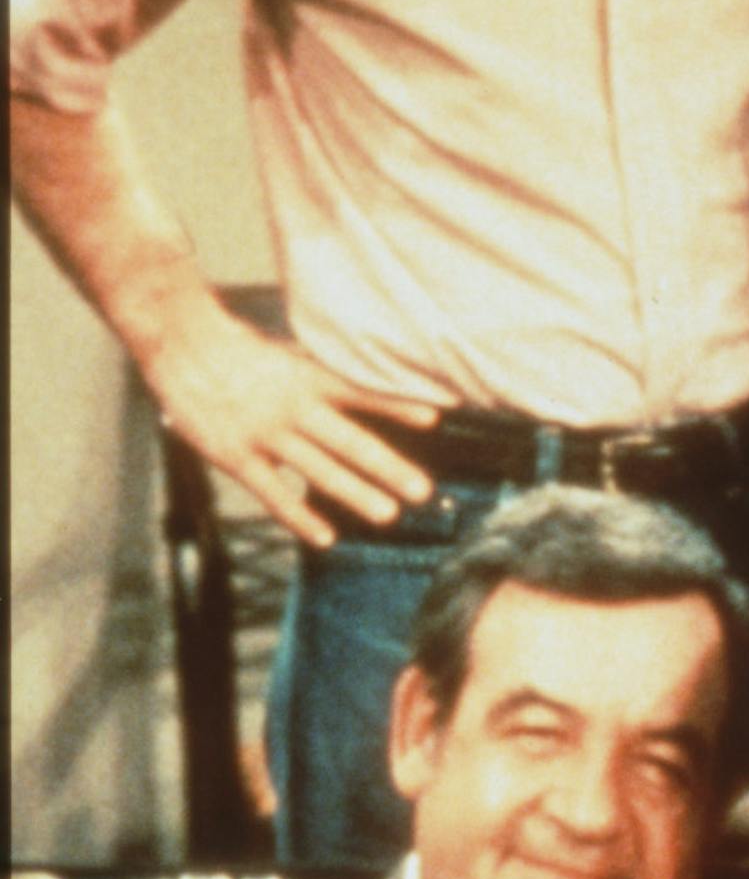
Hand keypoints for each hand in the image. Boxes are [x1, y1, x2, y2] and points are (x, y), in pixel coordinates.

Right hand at [142, 295, 437, 546]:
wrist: (179, 341)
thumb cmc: (238, 349)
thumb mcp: (287, 354)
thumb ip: (323, 377)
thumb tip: (364, 388)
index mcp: (307, 378)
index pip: (363, 392)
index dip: (399, 404)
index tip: (438, 415)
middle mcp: (293, 407)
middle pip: (349, 441)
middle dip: (389, 467)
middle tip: (423, 491)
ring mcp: (265, 433)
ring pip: (318, 470)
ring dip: (355, 494)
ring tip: (389, 516)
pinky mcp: (235, 455)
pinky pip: (273, 492)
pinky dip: (299, 516)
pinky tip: (326, 537)